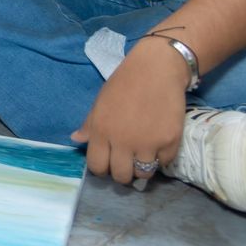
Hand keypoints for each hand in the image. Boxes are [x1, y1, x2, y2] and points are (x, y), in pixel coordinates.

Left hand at [71, 40, 188, 185]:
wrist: (156, 69)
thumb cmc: (125, 83)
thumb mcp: (101, 102)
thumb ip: (90, 124)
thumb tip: (76, 139)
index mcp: (101, 131)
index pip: (97, 166)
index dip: (102, 168)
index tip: (109, 163)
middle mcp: (123, 141)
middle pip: (121, 176)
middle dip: (123, 173)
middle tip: (128, 162)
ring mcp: (147, 143)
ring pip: (144, 174)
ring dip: (143, 168)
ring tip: (144, 155)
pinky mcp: (169, 141)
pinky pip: (164, 162)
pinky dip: (161, 157)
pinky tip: (159, 144)